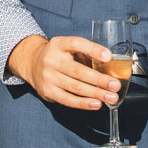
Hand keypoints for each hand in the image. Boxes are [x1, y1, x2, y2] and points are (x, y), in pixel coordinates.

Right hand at [7, 34, 121, 110]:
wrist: (32, 63)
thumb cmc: (58, 56)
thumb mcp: (67, 48)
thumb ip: (85, 54)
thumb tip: (110, 66)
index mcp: (59, 44)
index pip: (76, 43)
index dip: (93, 49)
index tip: (108, 56)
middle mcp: (52, 60)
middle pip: (78, 71)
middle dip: (99, 80)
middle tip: (115, 85)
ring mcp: (48, 77)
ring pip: (75, 87)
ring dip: (96, 93)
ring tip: (111, 97)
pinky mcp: (48, 91)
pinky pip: (68, 99)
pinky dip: (83, 103)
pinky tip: (96, 104)